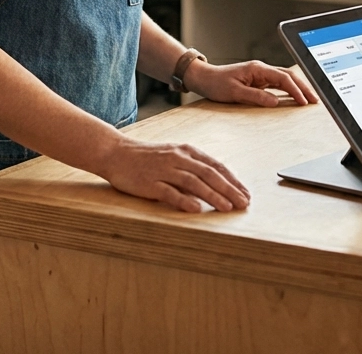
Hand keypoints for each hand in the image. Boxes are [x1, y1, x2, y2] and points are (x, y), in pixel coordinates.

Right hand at [101, 136, 249, 213]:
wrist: (116, 152)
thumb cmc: (146, 157)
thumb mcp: (173, 155)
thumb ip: (192, 167)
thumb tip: (215, 183)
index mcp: (186, 151)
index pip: (215, 166)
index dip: (232, 180)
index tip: (245, 193)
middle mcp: (178, 158)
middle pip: (209, 174)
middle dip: (229, 189)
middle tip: (244, 203)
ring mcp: (164, 169)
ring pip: (193, 182)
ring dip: (213, 195)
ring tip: (227, 208)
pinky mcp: (150, 182)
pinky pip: (170, 192)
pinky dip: (184, 200)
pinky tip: (197, 209)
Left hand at [182, 59, 317, 107]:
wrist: (204, 78)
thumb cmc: (216, 84)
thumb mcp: (235, 93)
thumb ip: (256, 97)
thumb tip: (275, 102)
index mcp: (257, 68)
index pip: (283, 78)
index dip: (295, 90)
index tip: (304, 101)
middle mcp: (261, 69)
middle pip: (288, 76)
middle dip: (303, 87)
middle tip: (315, 100)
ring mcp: (260, 74)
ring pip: (285, 79)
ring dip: (298, 88)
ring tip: (310, 99)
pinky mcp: (258, 80)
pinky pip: (278, 84)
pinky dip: (289, 90)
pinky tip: (295, 97)